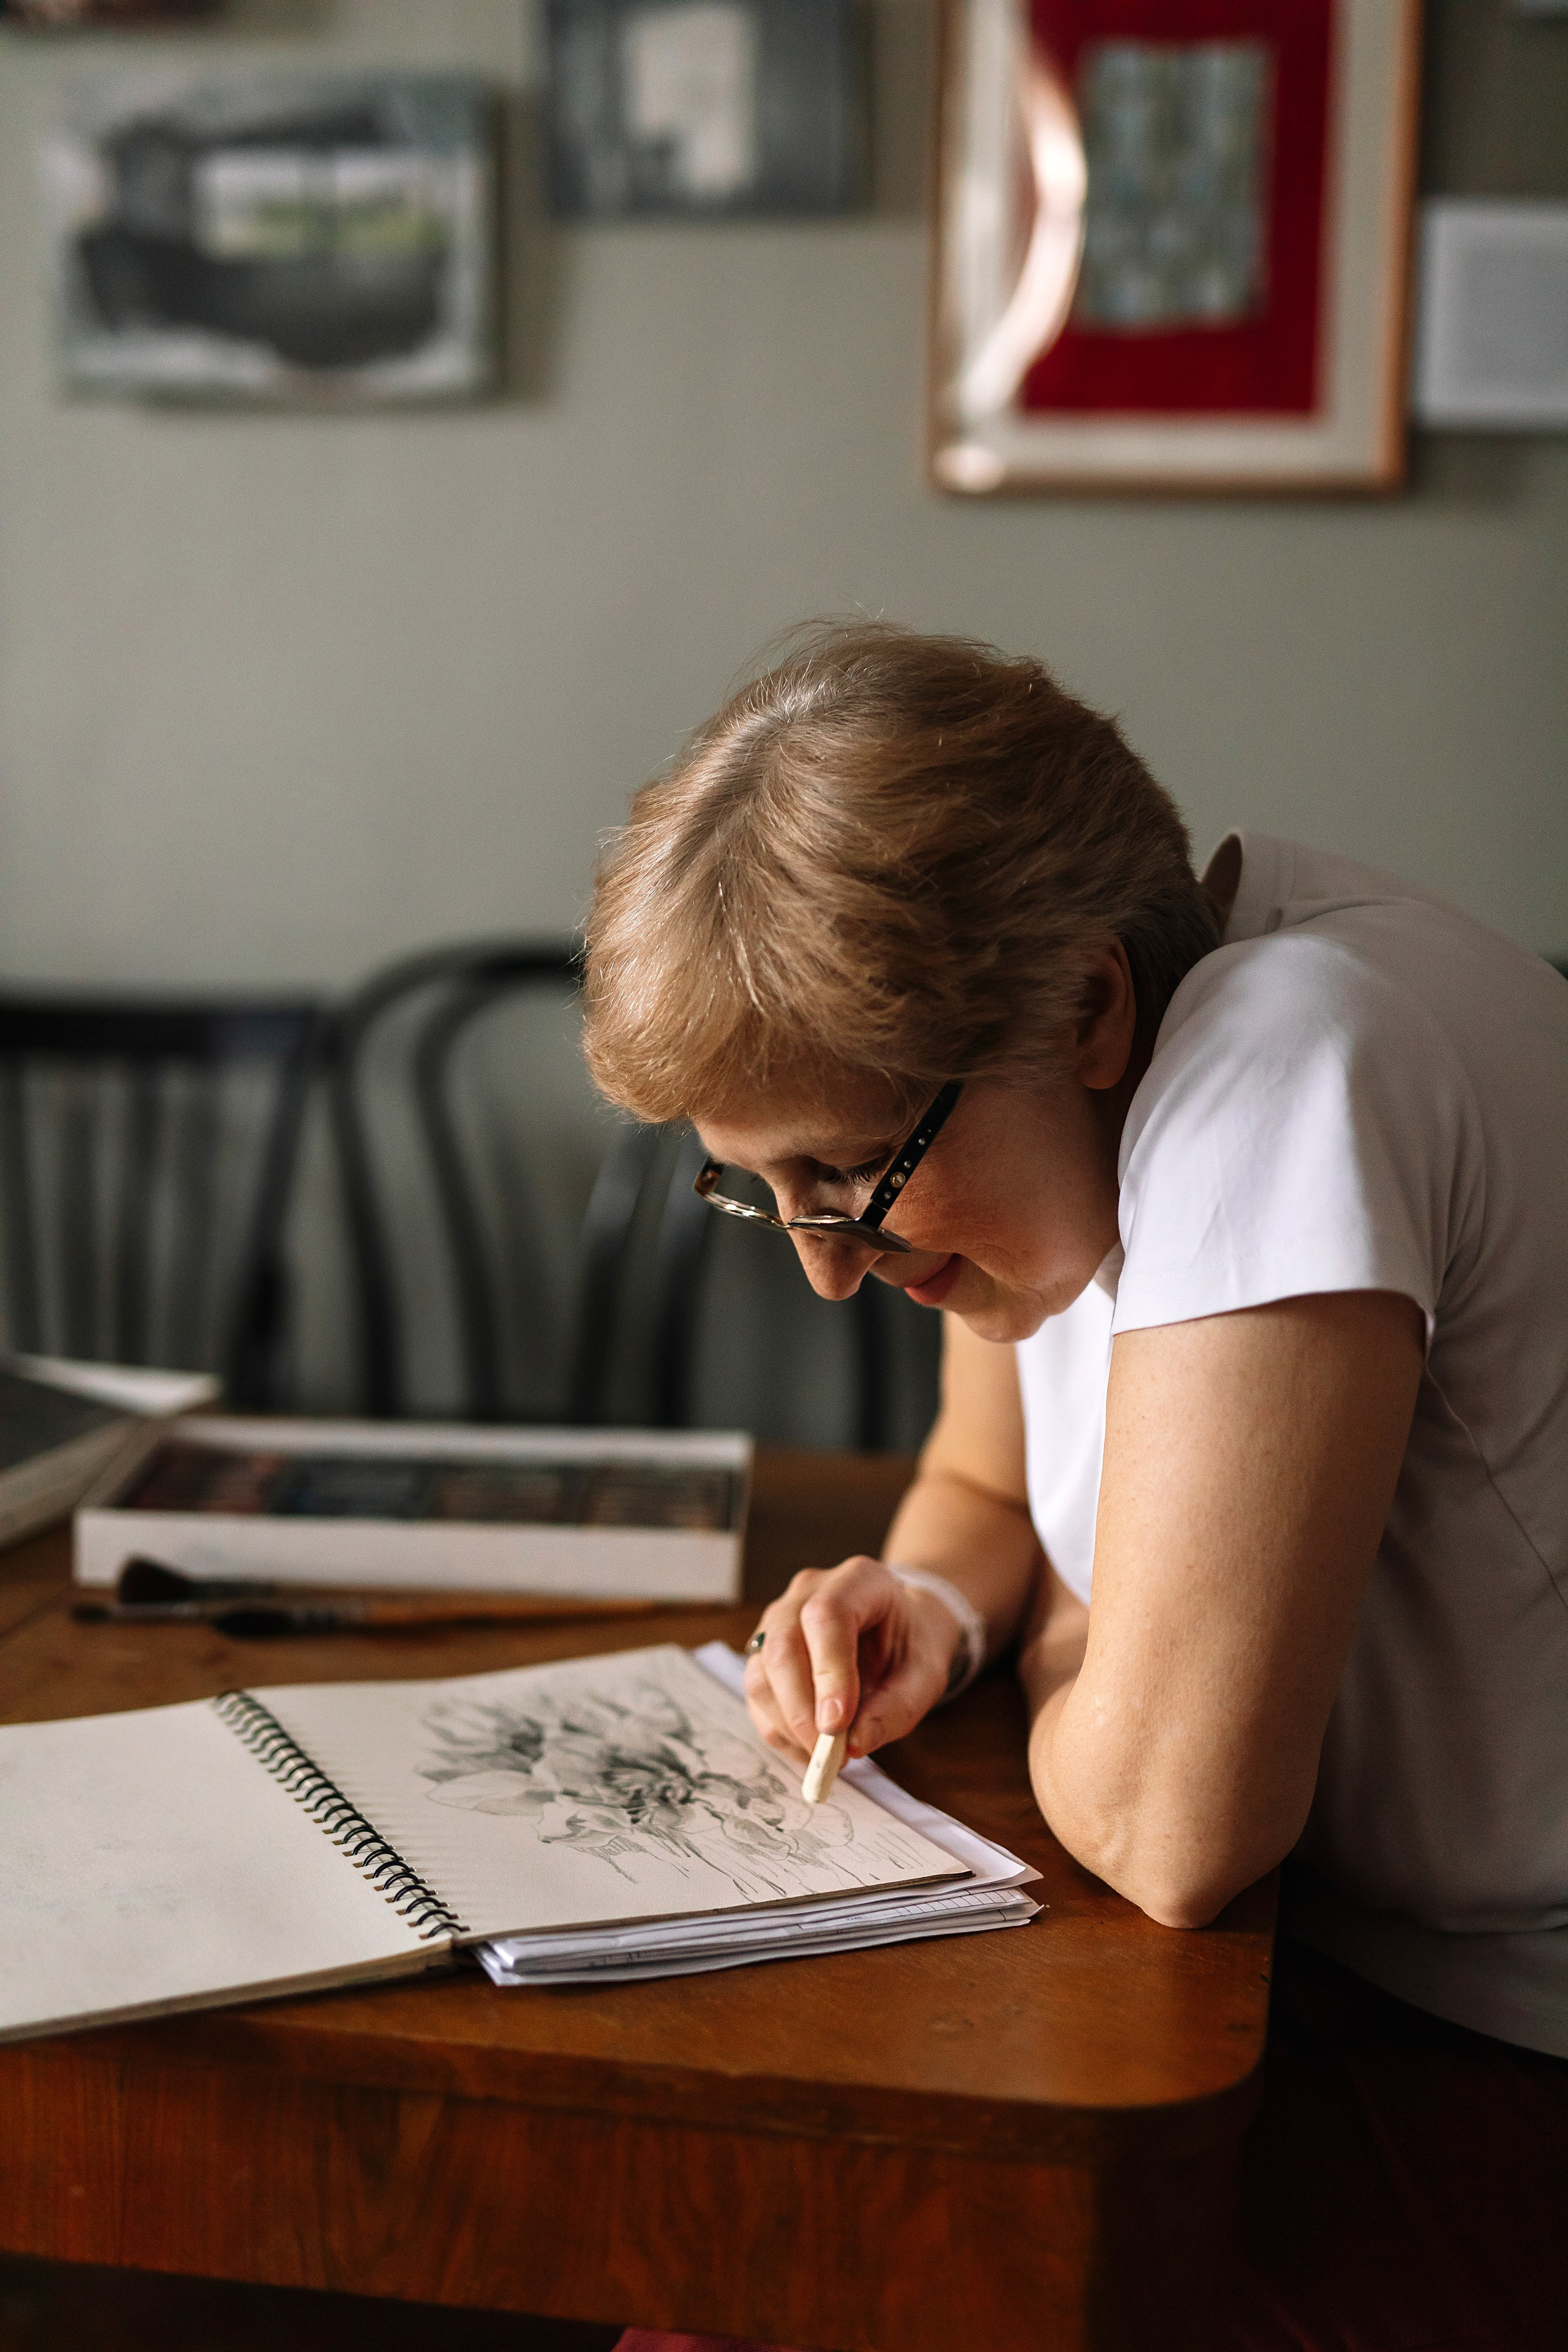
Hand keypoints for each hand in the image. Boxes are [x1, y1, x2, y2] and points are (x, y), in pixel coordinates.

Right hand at [742, 1556, 963, 1764]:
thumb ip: (898, 1707)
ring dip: (787, 1725)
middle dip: (801, 1710)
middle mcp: (808, 1591)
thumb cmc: (912, 1645)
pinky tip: (808, 1748)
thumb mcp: (927, 1675)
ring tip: (824, 1756)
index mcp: (858, 1580)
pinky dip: (778, 1729)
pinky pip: (757, 1693)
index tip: (838, 1725)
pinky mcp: (764, 1649)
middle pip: (783, 1645)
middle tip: (829, 1756)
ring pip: (761, 1671)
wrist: (899, 1627)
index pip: (827, 1616)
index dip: (828, 1672)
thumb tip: (855, 1743)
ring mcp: (779, 1617)